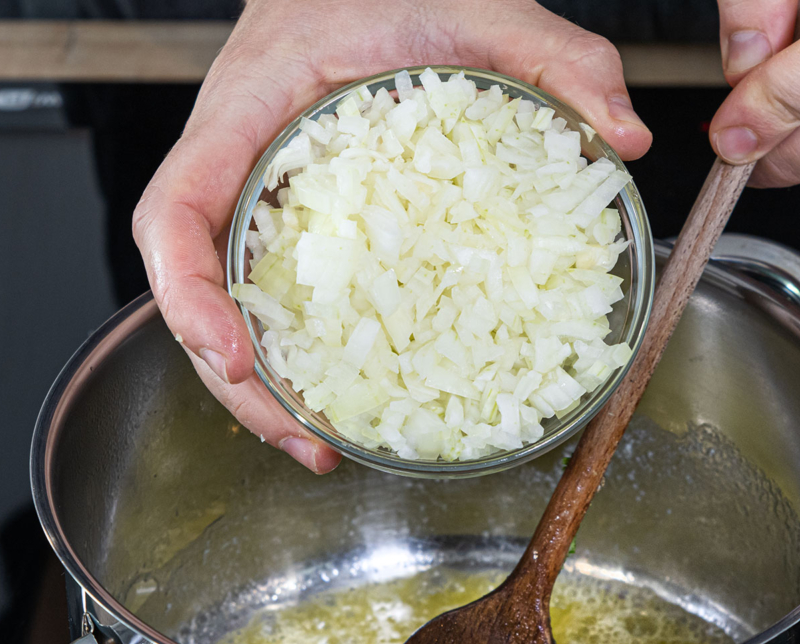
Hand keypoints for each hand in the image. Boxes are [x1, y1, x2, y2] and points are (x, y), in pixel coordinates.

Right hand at [132, 0, 651, 473]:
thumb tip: (625, 135)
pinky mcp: (287, 220)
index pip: (175, 213)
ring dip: (263, 388)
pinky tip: (342, 393)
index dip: (190, 297)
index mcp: (248, 111)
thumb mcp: (480, 6)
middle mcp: (234, 165)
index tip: (238, 360)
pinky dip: (294, 351)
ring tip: (325, 443)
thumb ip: (557, 58)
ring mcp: (253, 198)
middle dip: (235, 381)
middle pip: (192, 289)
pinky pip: (270, 292)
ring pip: (227, 305)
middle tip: (309, 441)